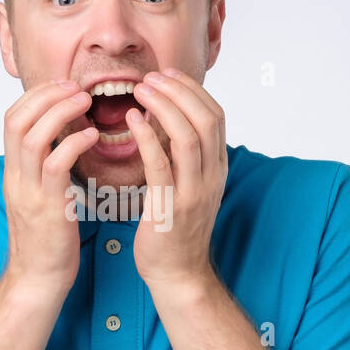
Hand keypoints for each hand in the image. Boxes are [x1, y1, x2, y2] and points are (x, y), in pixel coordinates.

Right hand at [2, 78, 97, 295]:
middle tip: (75, 85)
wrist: (38, 280)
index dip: (36, 96)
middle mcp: (16, 177)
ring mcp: (29, 191)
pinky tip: (93, 136)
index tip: (62, 85)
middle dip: (45, 95)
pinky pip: (55, 164)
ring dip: (59, 111)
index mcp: (14, 173)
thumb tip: (63, 144)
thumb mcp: (40, 198)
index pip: (12, 119)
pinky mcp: (47, 207)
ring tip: (84, 100)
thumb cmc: (47, 242)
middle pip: (16, 119)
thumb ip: (45, 170)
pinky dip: (73, 142)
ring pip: (32, 136)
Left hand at [125, 67, 227, 294]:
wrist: (178, 274)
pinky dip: (148, 136)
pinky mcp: (170, 207)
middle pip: (205, 118)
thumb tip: (169, 122)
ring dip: (164, 106)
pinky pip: (161, 164)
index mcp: (217, 168)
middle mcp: (211, 176)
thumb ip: (185, 157)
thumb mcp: (189, 186)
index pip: (215, 115)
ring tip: (141, 90)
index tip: (168, 74)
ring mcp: (194, 192)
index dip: (192, 90)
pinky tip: (132, 120)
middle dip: (179, 90)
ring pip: (188, 136)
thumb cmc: (175, 230)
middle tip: (151, 77)